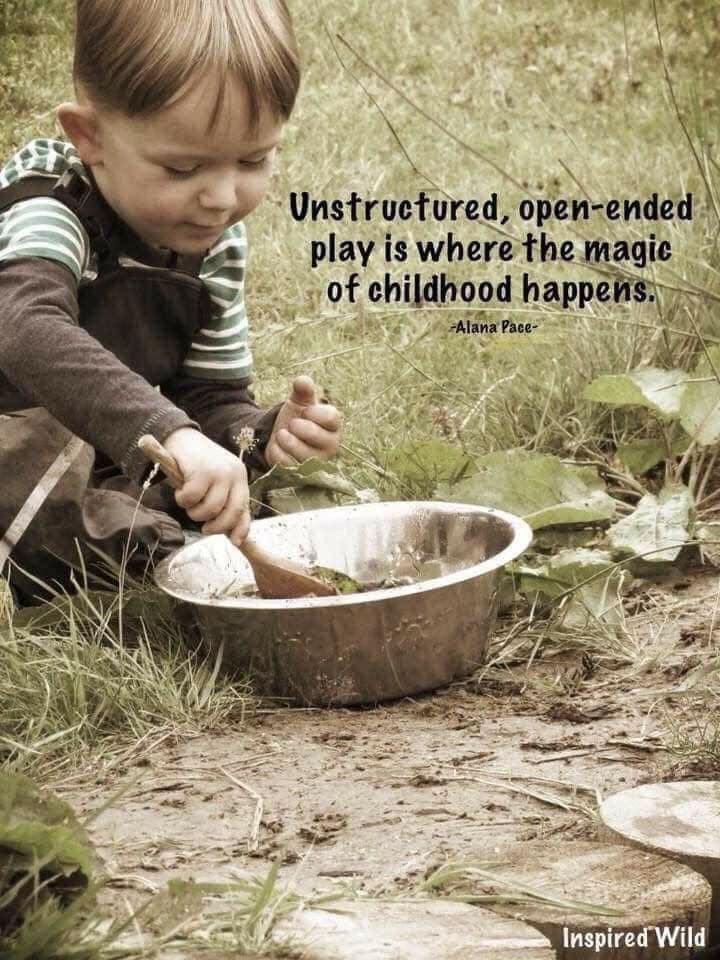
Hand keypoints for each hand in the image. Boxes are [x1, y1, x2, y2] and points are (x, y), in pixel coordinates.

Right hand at [163, 428, 249, 544]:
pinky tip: (180, 489)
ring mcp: (218, 472)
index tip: (234, 542)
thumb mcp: (216, 482)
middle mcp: (234, 474)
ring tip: (188, 501)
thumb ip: (225, 502)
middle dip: (216, 527)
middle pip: (230, 513)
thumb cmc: (196, 465)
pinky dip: (182, 500)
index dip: (241, 528)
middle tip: (204, 527)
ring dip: (194, 512)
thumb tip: (232, 535)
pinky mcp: (201, 471)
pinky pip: (191, 499)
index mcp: (240, 477)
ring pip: (209, 509)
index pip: (245, 507)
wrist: (179, 437)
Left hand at [265, 375, 341, 466]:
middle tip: (293, 424)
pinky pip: (287, 463)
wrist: (282, 437)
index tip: (305, 411)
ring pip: (302, 453)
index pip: (331, 417)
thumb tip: (302, 380)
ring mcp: (317, 462)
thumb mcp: (299, 401)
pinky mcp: (301, 473)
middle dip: (298, 426)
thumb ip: (302, 390)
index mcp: (334, 426)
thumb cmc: (297, 417)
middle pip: (316, 435)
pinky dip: (278, 452)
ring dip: (286, 440)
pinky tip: (278, 446)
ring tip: (283, 433)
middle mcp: (331, 445)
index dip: (313, 412)